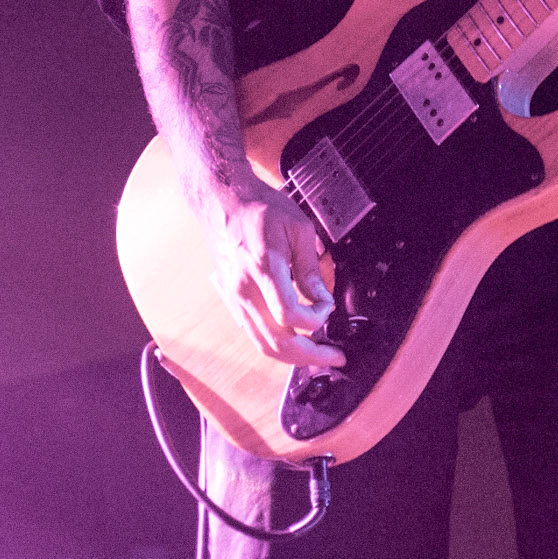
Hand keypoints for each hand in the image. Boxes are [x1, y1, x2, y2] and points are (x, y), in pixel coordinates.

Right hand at [198, 173, 343, 370]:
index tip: (329, 305)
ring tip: (318, 356)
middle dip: (310, 356)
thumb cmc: (260, 208)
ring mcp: (233, 298)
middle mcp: (244, 289)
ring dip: (293, 357)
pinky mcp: (231, 300)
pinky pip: (253, 333)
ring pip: (262, 344)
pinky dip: (276, 344)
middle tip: (335, 358)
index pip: (290, 315)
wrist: (222, 201)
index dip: (316, 318)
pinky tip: (295, 342)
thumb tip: (322, 299)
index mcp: (262, 267)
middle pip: (276, 342)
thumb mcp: (297, 228)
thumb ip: (310, 268)